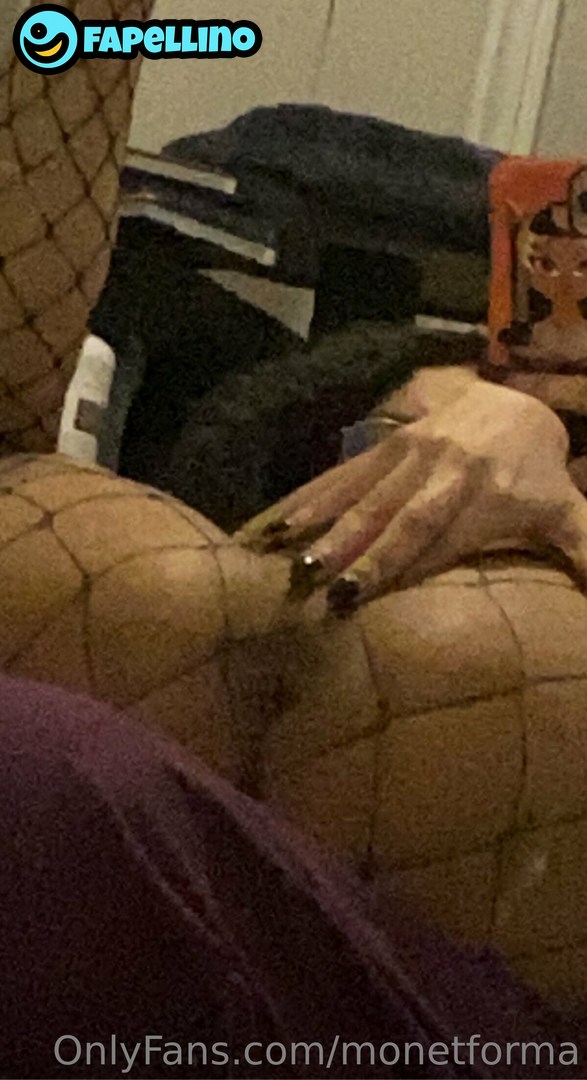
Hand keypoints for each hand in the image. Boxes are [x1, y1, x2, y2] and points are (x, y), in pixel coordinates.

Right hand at [239, 379, 586, 614]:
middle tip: (320, 583)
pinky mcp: (390, 443)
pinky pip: (349, 471)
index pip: (437, 540)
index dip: (403, 568)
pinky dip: (315, 496)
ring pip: (366, 493)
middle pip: (397, 518)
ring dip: (328, 524)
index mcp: (485, 496)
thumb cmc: (538, 472)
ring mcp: (412, 454)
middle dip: (359, 551)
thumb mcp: (565, 508)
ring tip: (291, 555)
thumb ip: (586, 548)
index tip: (368, 597)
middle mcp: (444, 473)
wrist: (516, 400)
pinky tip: (283, 520)